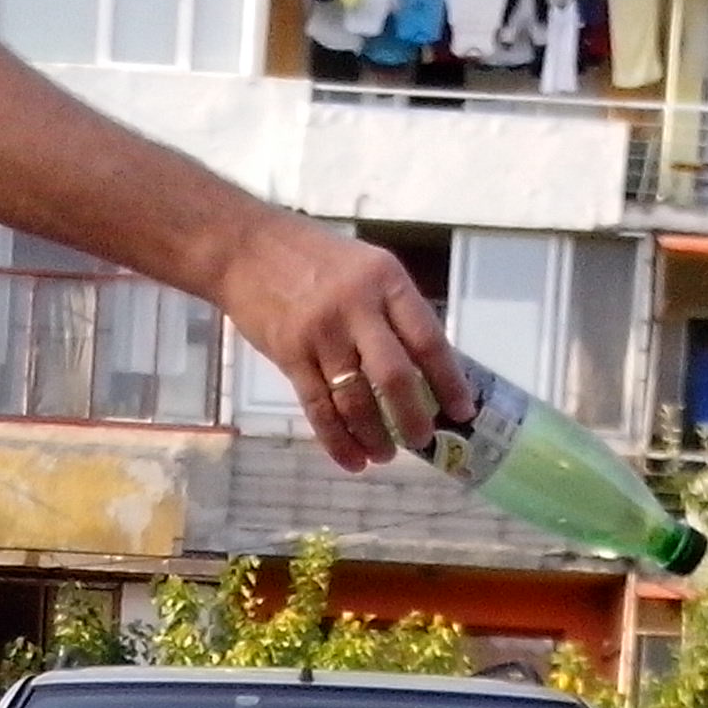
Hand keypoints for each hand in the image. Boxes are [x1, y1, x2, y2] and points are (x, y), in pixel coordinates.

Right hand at [213, 217, 475, 472]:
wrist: (243, 247)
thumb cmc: (311, 256)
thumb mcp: (365, 266)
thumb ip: (392, 309)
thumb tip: (423, 368)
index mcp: (386, 281)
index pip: (427, 339)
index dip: (449, 380)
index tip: (464, 411)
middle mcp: (356, 308)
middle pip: (394, 377)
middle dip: (413, 418)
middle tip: (423, 442)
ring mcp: (321, 334)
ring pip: (355, 400)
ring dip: (374, 436)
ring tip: (385, 456)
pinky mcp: (290, 356)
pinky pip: (319, 409)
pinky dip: (338, 441)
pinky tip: (352, 459)